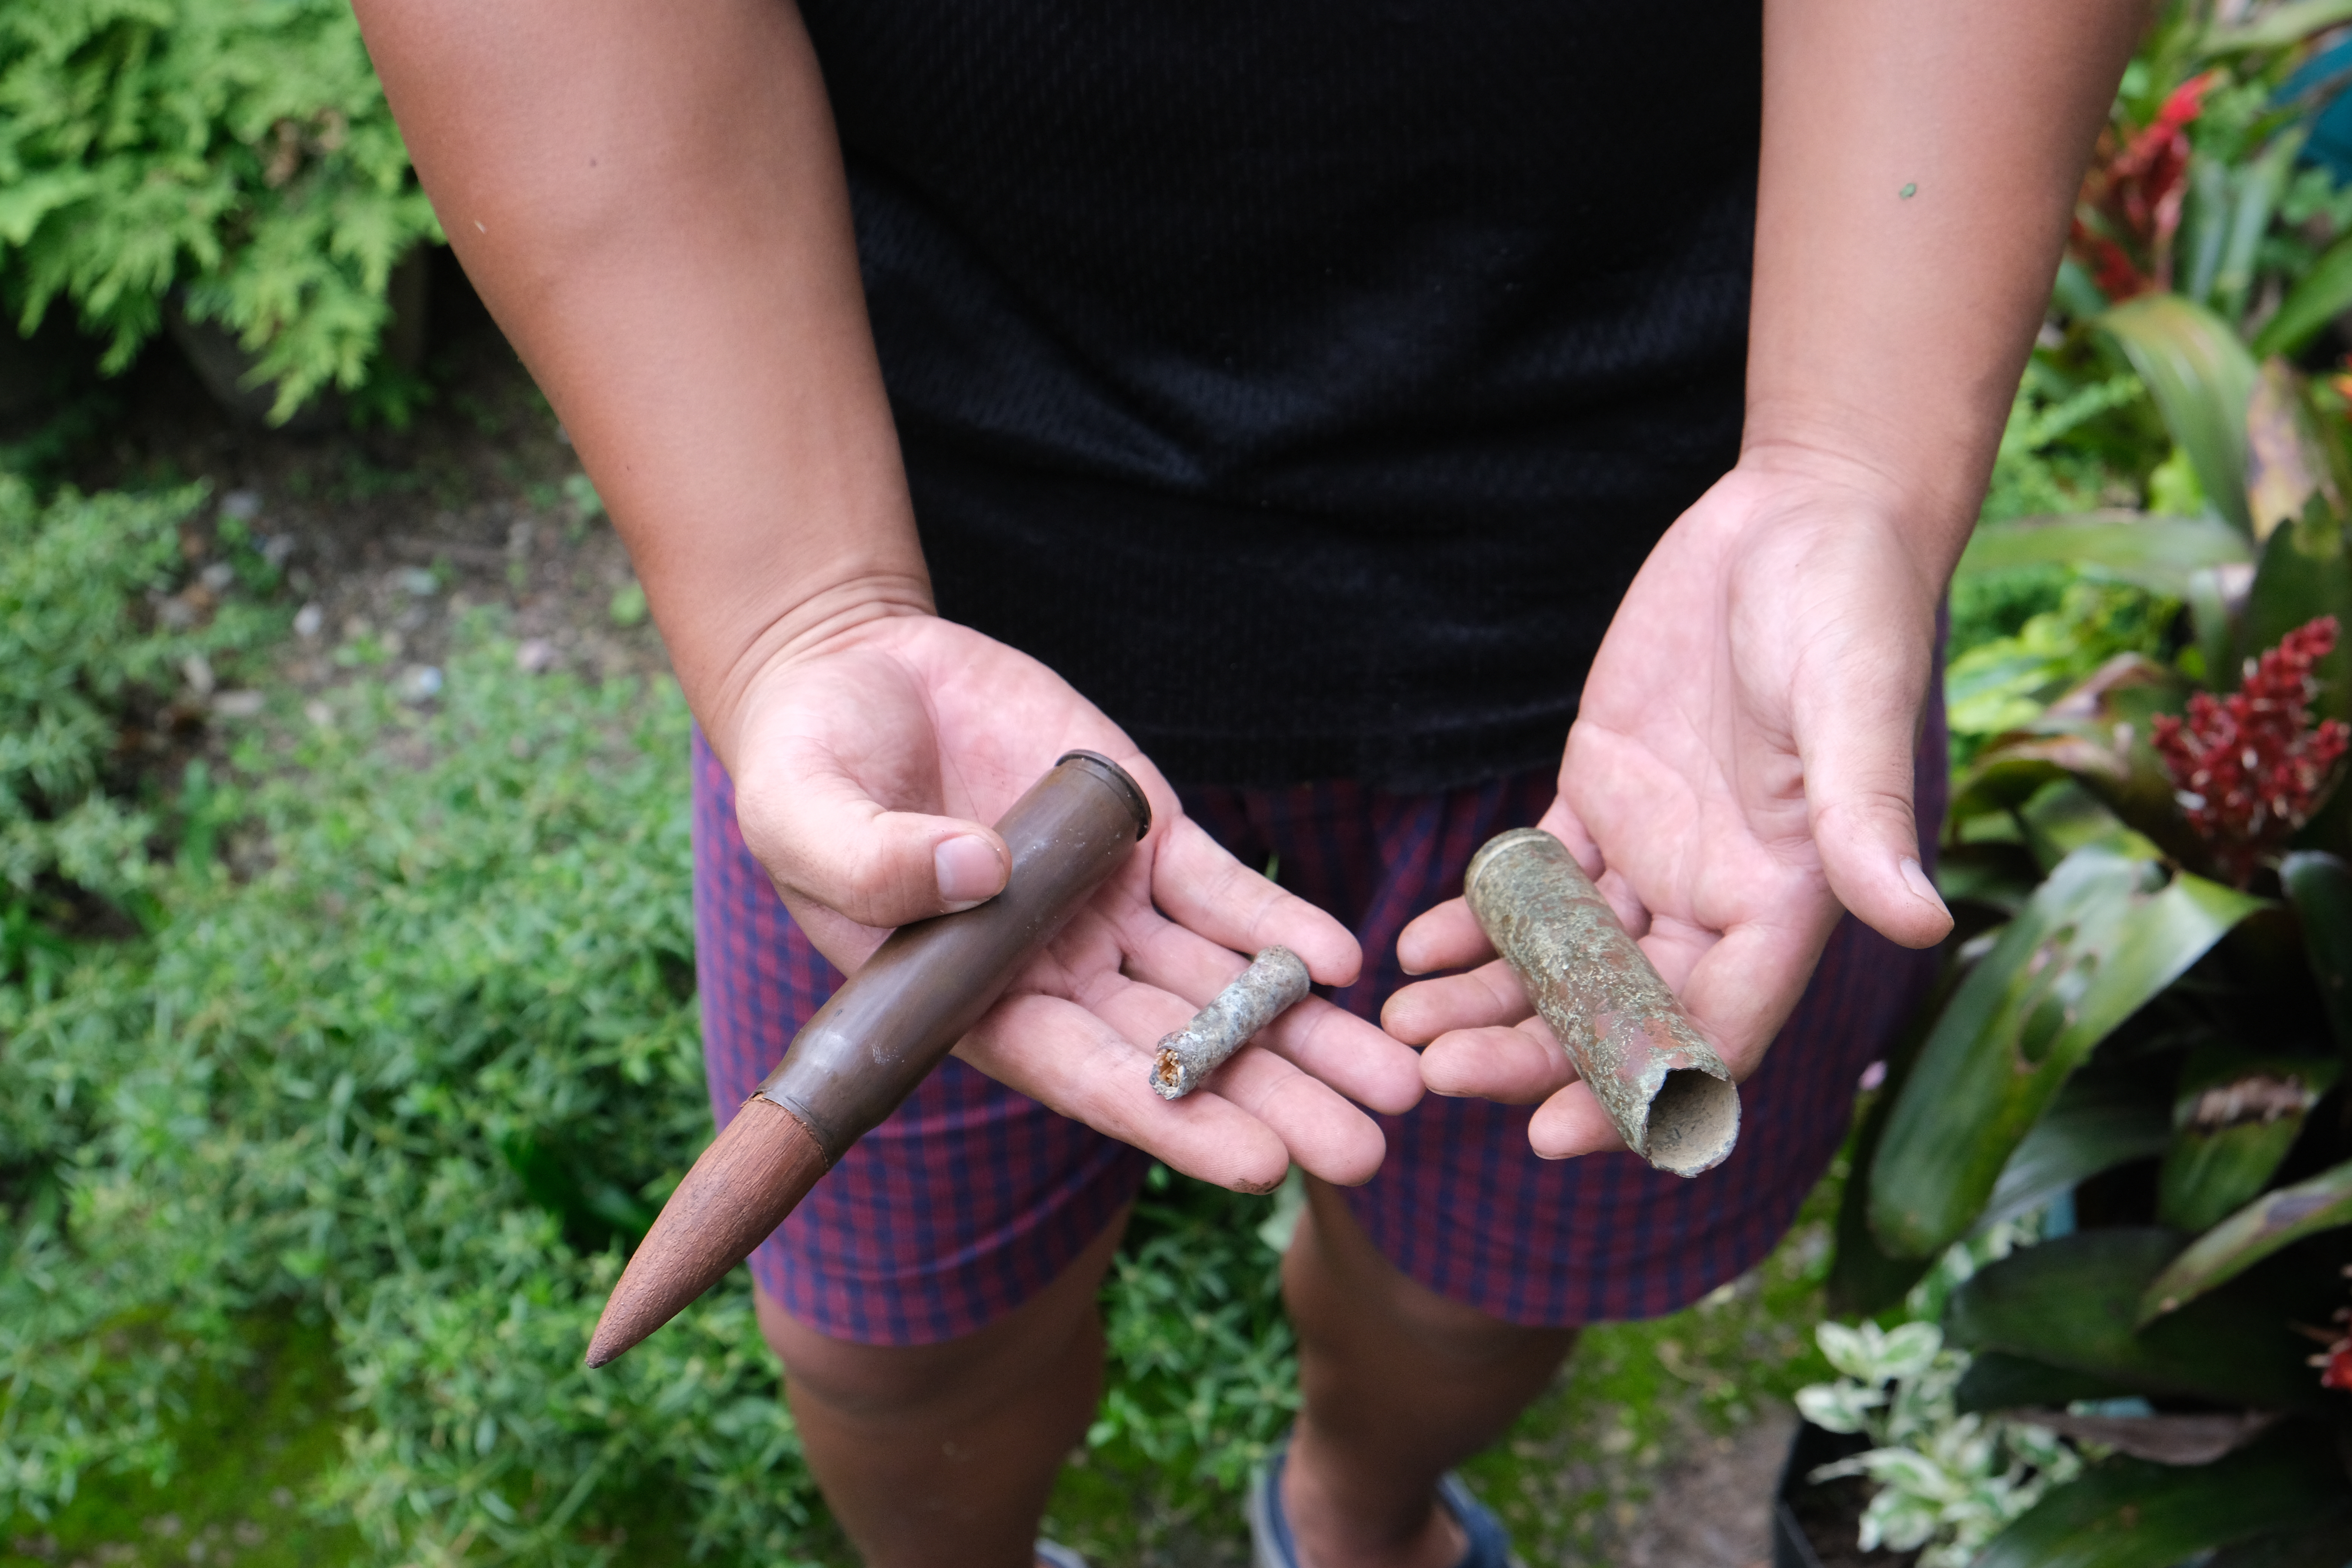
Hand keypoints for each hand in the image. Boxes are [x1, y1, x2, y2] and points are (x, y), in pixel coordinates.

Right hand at [723, 611, 1423, 1191]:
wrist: (853, 673)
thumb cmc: (807, 765)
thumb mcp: (802, 813)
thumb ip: (869, 860)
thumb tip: (977, 874)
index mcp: (971, 1000)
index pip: (1084, 1077)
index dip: (1170, 1119)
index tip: (1258, 1163)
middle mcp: (1054, 971)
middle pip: (1177, 1050)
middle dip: (1274, 1100)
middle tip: (1369, 1151)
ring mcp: (1107, 905)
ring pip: (1220, 984)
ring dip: (1306, 1032)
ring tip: (1397, 1080)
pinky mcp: (1143, 832)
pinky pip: (1223, 891)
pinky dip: (1280, 925)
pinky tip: (1342, 963)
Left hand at [1380, 455, 1955, 1158]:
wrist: (1801, 517)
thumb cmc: (1848, 607)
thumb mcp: (1852, 705)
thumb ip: (1864, 818)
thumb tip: (1919, 918)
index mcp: (1784, 899)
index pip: (1707, 1032)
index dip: (1630, 1092)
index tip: (1546, 1138)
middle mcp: (1715, 894)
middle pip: (1615, 1010)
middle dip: (1527, 1054)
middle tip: (1433, 1073)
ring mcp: (1654, 849)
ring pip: (1564, 958)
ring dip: (1488, 999)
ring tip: (1405, 1031)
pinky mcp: (1602, 793)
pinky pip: (1535, 882)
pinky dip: (1480, 918)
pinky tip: (1418, 945)